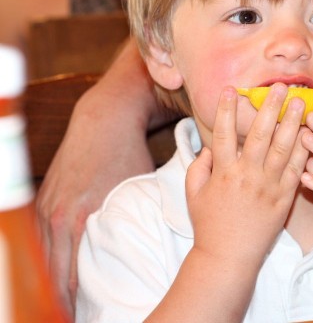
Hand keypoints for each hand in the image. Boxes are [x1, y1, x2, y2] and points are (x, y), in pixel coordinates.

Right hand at [35, 40, 164, 313]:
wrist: (105, 117)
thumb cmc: (129, 153)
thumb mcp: (138, 189)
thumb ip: (142, 216)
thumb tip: (162, 240)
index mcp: (81, 217)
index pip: (72, 273)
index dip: (78, 298)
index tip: (90, 314)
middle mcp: (58, 215)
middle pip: (54, 270)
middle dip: (64, 297)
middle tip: (79, 315)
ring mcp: (47, 206)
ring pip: (45, 256)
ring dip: (53, 279)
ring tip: (67, 303)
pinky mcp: (45, 198)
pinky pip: (42, 238)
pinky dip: (49, 257)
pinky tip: (57, 270)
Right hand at [150, 84, 309, 320]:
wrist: (229, 257)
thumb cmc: (209, 225)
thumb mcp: (194, 194)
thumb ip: (198, 168)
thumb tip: (208, 148)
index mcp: (223, 172)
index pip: (224, 133)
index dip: (227, 110)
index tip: (231, 89)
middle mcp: (247, 175)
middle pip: (260, 135)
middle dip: (270, 108)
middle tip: (280, 86)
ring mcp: (268, 186)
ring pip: (283, 149)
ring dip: (292, 123)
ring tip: (300, 103)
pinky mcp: (284, 198)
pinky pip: (296, 170)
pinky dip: (304, 151)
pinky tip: (310, 135)